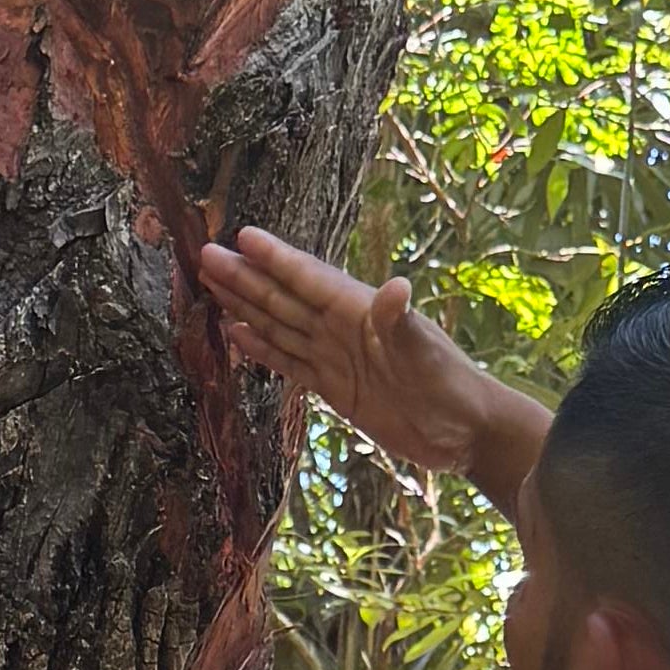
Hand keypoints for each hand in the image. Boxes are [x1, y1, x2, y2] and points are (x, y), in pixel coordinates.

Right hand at [194, 223, 545, 510]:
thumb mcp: (425, 353)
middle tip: (206, 254)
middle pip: (284, 298)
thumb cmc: (450, 386)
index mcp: (359, 312)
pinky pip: (289, 362)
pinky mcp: (334, 387)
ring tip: (213, 284)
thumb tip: (395, 287)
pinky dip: (262, 348)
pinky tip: (238, 335)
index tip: (242, 236)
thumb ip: (402, 322)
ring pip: (280, 325)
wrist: (463, 432)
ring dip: (247, 305)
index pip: (309, 279)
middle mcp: (342, 329)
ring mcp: (336, 358)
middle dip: (246, 277)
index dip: (277, 260)